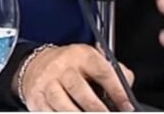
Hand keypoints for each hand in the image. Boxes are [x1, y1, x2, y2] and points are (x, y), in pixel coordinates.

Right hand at [15, 44, 134, 111]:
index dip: (117, 90)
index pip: (102, 71)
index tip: (126, 105)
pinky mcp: (37, 98)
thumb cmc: (71, 65)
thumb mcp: (91, 59)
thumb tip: (127, 86)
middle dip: (97, 108)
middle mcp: (63, 68)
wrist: (36, 64)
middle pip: (80, 90)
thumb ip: (113, 71)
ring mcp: (48, 83)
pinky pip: (50, 113)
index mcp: (82, 55)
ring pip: (63, 104)